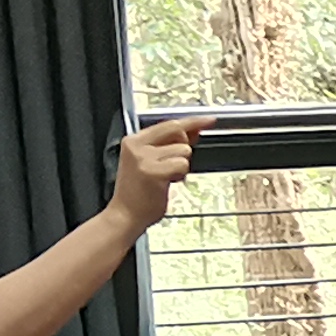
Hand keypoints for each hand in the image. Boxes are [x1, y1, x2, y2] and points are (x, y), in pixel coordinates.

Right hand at [109, 115, 210, 234]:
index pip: (169, 124)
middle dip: (184, 147)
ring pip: (184, 151)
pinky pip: (182, 165)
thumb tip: (195, 131)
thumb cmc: (139, 192)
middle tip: (172, 165)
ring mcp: (144, 158)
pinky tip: (167, 183)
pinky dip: (180, 175)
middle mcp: (137, 145)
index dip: (192, 121)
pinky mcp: (153, 171)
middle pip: (177, 131)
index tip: (209, 120)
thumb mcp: (152, 162)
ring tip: (165, 178)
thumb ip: (171, 144)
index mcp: (134, 141)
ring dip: (181, 166)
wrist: (125, 215)